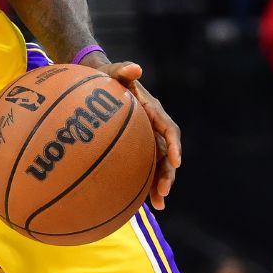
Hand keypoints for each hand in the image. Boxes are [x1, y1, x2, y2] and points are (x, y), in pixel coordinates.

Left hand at [86, 58, 181, 209]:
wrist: (96, 83)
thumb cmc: (105, 77)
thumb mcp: (111, 71)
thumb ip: (122, 70)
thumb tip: (135, 68)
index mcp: (153, 112)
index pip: (169, 130)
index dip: (174, 145)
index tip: (175, 160)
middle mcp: (152, 128)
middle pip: (166, 154)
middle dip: (168, 173)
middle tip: (163, 191)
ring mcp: (144, 140)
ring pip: (156, 166)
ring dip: (159, 185)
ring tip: (157, 205)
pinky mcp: (133, 149)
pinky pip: (141, 168)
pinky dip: (142, 185)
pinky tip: (139, 204)